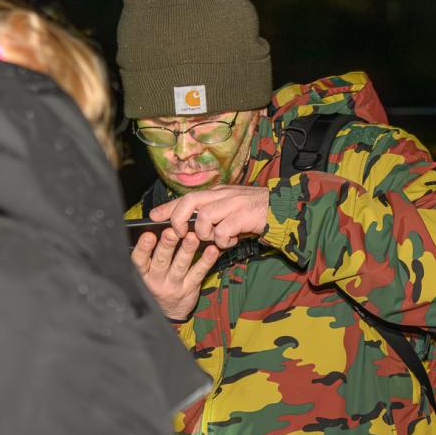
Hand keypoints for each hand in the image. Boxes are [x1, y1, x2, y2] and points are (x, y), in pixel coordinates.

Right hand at [132, 227, 218, 320]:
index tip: (148, 235)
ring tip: (192, 237)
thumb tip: (157, 226)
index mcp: (143, 273)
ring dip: (187, 250)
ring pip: (180, 266)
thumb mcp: (146, 273)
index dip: (143, 248)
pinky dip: (206, 261)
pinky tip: (212, 250)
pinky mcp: (190, 288)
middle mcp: (157, 280)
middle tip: (172, 231)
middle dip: (166, 245)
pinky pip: (199, 273)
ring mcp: (174, 285)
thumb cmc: (157, 284)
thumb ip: (149, 254)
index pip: (139, 260)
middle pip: (161, 261)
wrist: (168, 312)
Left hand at [148, 184, 270, 250]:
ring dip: (205, 233)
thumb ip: (212, 214)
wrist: (282, 209)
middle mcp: (222, 195)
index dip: (168, 207)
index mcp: (217, 193)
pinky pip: (223, 230)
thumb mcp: (229, 209)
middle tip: (180, 233)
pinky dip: (223, 240)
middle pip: (190, 201)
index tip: (152, 216)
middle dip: (179, 219)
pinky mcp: (243, 215)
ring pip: (204, 217)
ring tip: (215, 239)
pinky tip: (230, 241)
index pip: (186, 197)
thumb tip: (190, 226)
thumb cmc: (253, 213)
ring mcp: (233, 204)